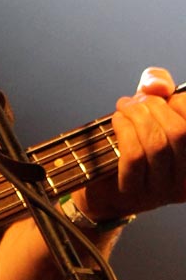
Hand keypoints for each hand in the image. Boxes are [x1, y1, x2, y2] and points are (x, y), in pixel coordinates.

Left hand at [78, 66, 185, 224]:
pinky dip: (124, 131)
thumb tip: (157, 86)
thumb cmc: (132, 140)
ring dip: (136, 117)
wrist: (103, 183)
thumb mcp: (150, 107)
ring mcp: (162, 190)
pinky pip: (134, 157)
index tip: (162, 97)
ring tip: (124, 108)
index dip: (181, 102)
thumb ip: (158, 86)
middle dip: (153, 107)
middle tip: (134, 102)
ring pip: (156, 144)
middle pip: (178, 132)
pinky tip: (117, 121)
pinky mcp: (136, 193)